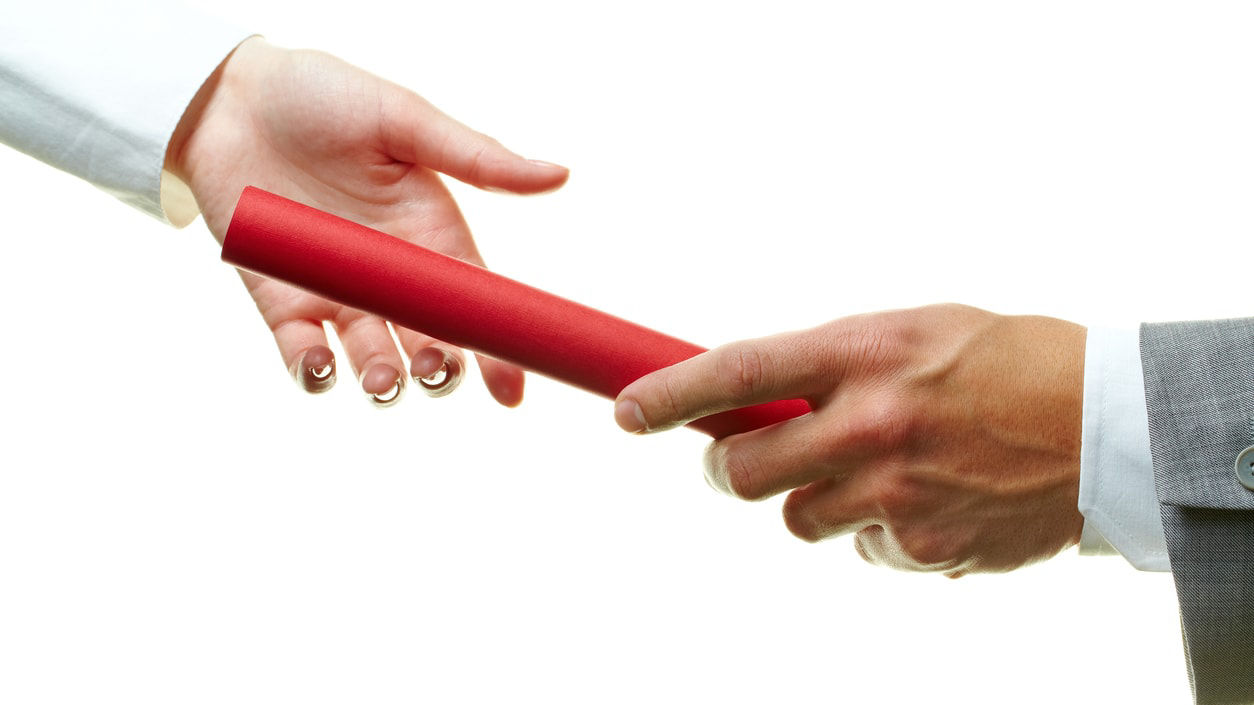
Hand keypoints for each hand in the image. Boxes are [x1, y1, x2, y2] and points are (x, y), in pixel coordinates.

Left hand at [166, 38, 567, 404]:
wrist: (229, 96)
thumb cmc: (323, 96)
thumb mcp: (405, 120)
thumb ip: (476, 157)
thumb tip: (559, 175)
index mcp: (434, 235)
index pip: (476, 303)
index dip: (499, 349)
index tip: (513, 389)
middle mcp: (394, 274)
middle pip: (432, 343)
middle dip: (441, 371)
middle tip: (435, 368)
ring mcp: (340, 292)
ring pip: (374, 361)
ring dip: (385, 382)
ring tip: (383, 379)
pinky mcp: (284, 298)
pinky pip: (303, 353)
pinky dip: (312, 373)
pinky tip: (320, 365)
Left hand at [614, 304, 1085, 576]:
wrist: (1108, 426)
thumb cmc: (1002, 362)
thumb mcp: (912, 331)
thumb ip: (831, 363)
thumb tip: (752, 397)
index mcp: (866, 352)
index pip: (740, 372)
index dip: (671, 394)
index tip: (627, 409)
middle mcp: (873, 424)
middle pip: (745, 472)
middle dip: (731, 469)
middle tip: (743, 459)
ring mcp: (897, 492)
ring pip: (799, 519)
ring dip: (814, 499)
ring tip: (875, 469)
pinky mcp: (925, 544)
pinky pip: (862, 548)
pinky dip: (877, 528)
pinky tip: (926, 497)